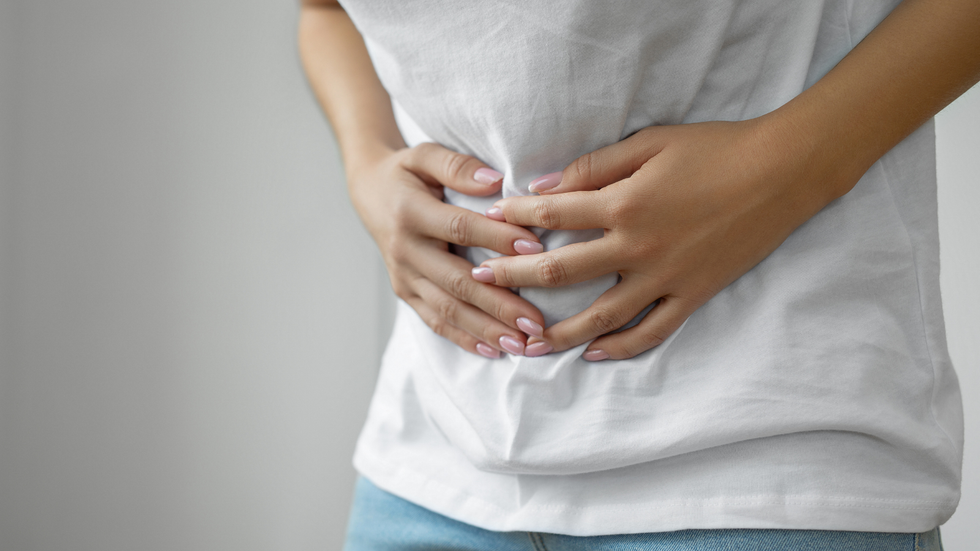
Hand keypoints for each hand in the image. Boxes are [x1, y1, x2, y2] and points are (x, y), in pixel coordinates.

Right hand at [348, 142, 546, 357]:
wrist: (368, 193)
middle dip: (499, 305)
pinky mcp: (404, 293)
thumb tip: (495, 182)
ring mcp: (403, 276)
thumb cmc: (406, 172)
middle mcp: (404, 250)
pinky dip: (463, 338)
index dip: (497, 239)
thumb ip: (457, 166)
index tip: (535, 250)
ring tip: (522, 345)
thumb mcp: (425, 155)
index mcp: (410, 213)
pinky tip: (493, 350)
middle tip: (536, 322)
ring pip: (447, 309)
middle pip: (457, 281)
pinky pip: (434, 321)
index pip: (461, 228)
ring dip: (486, 329)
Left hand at [477, 118, 849, 359]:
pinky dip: (621, 347)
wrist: (782, 173)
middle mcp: (637, 247)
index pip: (552, 215)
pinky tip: (593, 354)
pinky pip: (651, 331)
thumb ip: (594, 166)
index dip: (516, 217)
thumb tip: (544, 186)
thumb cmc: (715, 149)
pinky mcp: (692, 294)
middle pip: (561, 270)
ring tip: (524, 343)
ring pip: (600, 315)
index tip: (489, 222)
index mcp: (623, 203)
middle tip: (480, 283)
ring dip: (557, 330)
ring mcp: (665, 277)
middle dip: (514, 276)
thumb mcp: (650, 143)